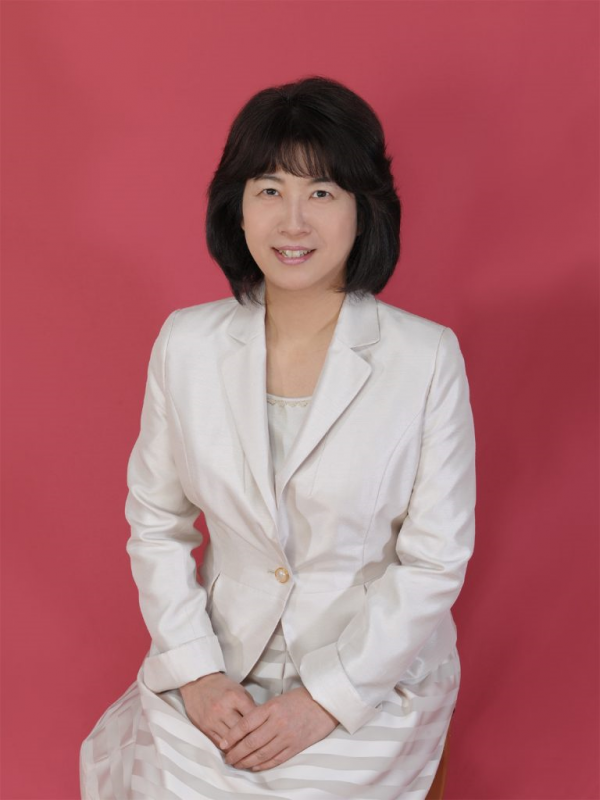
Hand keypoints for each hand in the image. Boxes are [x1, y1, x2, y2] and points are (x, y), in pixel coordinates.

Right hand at [179, 672, 255, 748]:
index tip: (267, 734)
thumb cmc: (222, 687)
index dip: (261, 727)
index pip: (252, 717)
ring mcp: (213, 719)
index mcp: (235, 697)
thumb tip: (261, 723)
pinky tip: (235, 752)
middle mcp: (223, 708)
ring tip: (249, 754)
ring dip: (240, 748)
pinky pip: (219, 744)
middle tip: (260, 748)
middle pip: (242, 731)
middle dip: (252, 740)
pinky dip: (228, 749)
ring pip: (231, 741)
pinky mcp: (204, 728)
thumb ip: (249, 706)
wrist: (198, 683)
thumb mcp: (239, 690)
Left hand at [221, 686, 338, 770]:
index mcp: (271, 708)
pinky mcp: (296, 747)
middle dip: (236, 753)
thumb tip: (244, 728)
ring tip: (237, 764)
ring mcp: (287, 736)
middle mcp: (277, 723)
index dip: (231, 736)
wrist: (325, 703)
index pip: (245, 724)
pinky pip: (275, 759)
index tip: (222, 744)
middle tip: (227, 758)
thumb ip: (263, 713)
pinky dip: (262, 765)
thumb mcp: (278, 699)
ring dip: (246, 761)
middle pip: (250, 742)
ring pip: (261, 754)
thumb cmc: (301, 698)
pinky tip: (254, 767)